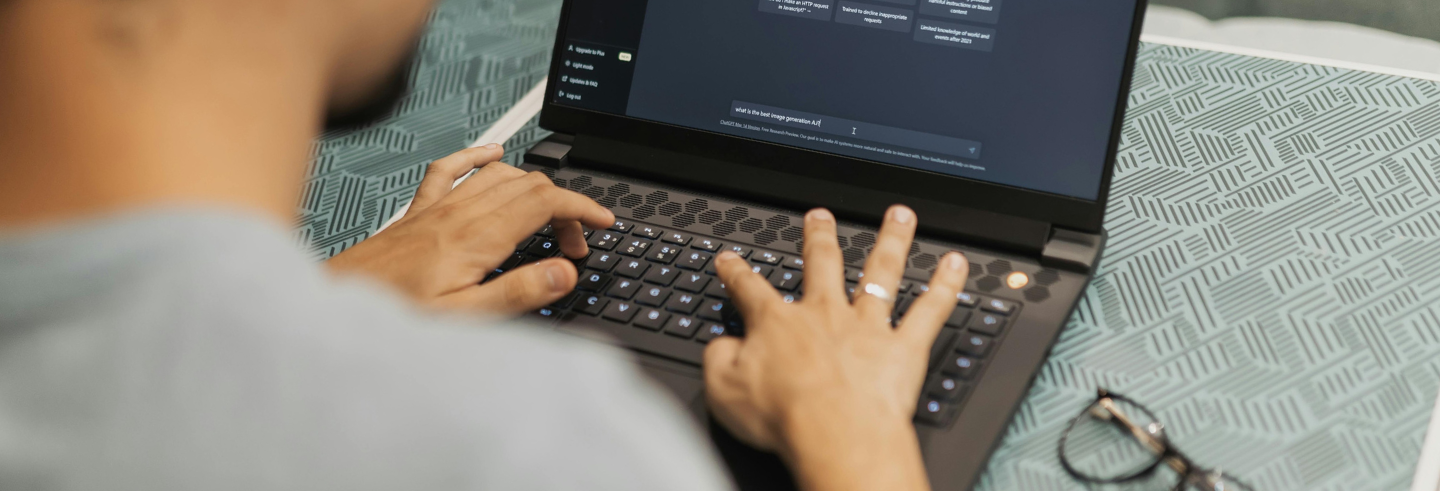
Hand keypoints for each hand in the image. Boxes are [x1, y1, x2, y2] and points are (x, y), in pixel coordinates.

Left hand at [327, 144, 614, 313]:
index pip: (544, 203)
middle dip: (564, 207)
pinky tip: (491, 154)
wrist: (339, 304)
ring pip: (499, 175)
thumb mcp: (466, 317)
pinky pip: (451, 168)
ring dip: (533, 187)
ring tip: (548, 217)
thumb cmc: (395, 314)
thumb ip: (519, 292)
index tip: (602, 222)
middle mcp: (460, 214)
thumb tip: (564, 272)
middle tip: (576, 243)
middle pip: (529, 186)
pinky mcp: (419, 212)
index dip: (581, 208)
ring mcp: (438, 208)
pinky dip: (477, 156)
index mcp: (477, 238)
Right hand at [703, 206, 968, 490]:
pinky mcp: (904, 349)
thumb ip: (720, 360)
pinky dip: (945, 286)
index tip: (730, 259)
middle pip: (822, 264)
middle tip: (820, 217)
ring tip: (899, 216)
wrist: (835, 434)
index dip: (737, 272)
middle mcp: (826, 315)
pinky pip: (930, 311)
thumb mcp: (724, 390)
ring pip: (882, 273)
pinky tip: (955, 264)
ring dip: (892, 241)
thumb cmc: (785, 417)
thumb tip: (721, 346)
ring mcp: (868, 327)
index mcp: (778, 325)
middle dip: (819, 237)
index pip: (751, 289)